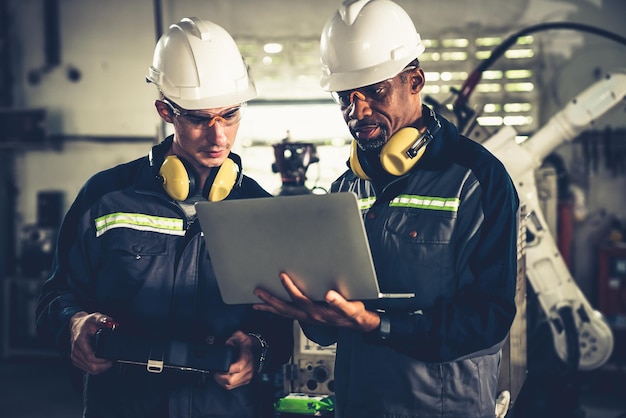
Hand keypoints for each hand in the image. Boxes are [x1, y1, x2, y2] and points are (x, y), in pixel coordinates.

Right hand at [69, 311, 114, 374]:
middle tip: (112, 360)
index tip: (111, 358)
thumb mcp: (95, 317)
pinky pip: (88, 369)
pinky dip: (96, 368)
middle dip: (105, 366)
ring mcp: (75, 357)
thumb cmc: (86, 323)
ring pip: (91, 370)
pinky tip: (101, 362)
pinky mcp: (76, 360)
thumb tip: (110, 322)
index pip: (91, 357)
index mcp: (80, 341)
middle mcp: (76, 351)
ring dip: (101, 368)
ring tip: (108, 361)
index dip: (103, 361)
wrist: (76, 326)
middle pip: (92, 367)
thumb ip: (103, 319)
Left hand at [213, 331, 255, 389]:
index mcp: (246, 358)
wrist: (257, 350)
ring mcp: (247, 376)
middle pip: (231, 380)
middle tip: (215, 372)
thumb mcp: (240, 336)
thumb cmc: (247, 344)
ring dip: (221, 381)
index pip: (237, 368)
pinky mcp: (246, 380)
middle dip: (220, 378)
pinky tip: (223, 377)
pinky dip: (226, 383)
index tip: (217, 368)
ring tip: (218, 374)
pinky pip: (232, 386)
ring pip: (230, 385)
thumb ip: (233, 339)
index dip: (226, 370)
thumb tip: (228, 344)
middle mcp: (248, 369)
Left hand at [253, 272, 379, 332]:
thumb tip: (329, 295)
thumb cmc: (353, 313)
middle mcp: (309, 316)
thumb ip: (340, 303)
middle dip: (270, 301)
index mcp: (317, 313)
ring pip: (284, 313)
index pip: (299, 299)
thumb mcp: (351, 308)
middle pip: (285, 309)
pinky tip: (271, 306)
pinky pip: (288, 314)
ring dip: (270, 307)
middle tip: (258, 292)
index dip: (290, 288)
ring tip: (257, 303)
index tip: (282, 276)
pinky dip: (277, 311)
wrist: (357, 323)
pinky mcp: (307, 317)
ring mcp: (306, 318)